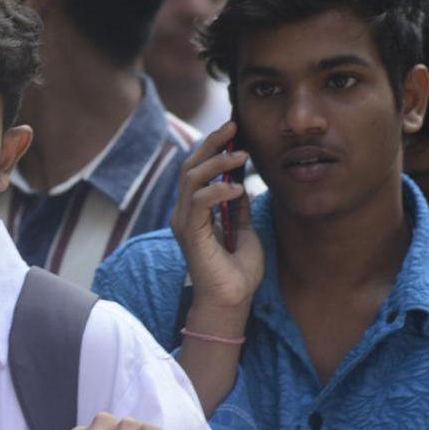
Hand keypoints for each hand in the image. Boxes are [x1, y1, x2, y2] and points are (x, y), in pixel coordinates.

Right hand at [171, 121, 263, 313]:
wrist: (231, 302)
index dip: (213, 147)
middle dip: (211, 143)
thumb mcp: (244, 231)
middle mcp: (184, 213)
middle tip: (233, 126)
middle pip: (190, 166)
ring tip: (241, 157)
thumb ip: (238, 208)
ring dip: (217, 163)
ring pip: (191, 178)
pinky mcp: (190, 234)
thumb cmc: (237, 273)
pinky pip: (199, 201)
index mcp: (195, 211)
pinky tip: (238, 189)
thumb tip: (242, 184)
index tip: (235, 130)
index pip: (197, 169)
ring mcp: (184, 223)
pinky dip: (218, 190)